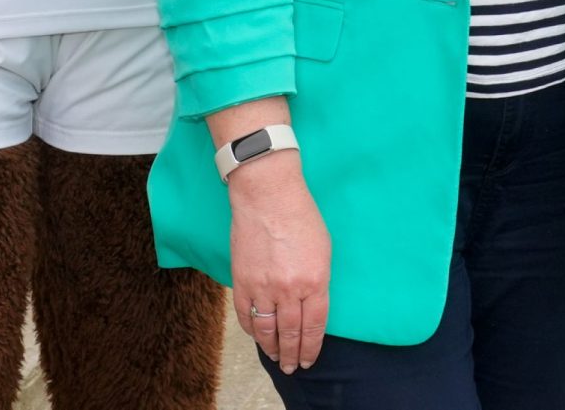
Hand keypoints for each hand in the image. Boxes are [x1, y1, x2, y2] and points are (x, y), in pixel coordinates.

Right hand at [227, 153, 330, 373]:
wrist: (268, 197)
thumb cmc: (301, 217)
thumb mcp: (323, 250)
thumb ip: (318, 281)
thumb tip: (311, 305)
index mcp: (315, 281)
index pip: (314, 326)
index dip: (311, 348)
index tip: (309, 360)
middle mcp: (289, 290)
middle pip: (291, 333)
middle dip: (292, 355)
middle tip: (291, 367)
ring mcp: (263, 287)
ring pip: (266, 330)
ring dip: (271, 348)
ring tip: (275, 358)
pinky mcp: (241, 282)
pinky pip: (245, 316)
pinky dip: (251, 330)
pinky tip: (257, 336)